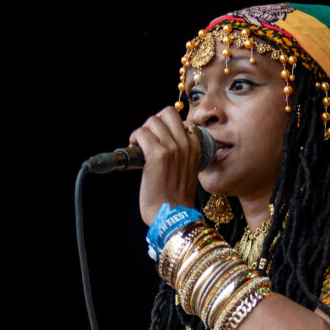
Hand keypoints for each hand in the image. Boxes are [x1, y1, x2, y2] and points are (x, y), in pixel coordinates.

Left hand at [128, 106, 201, 224]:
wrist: (174, 216)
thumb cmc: (177, 200)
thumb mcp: (188, 172)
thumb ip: (181, 156)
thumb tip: (162, 145)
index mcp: (196, 148)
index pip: (185, 121)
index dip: (169, 126)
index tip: (160, 138)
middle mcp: (186, 144)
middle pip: (168, 113)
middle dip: (154, 122)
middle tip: (148, 138)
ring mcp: (172, 148)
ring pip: (153, 121)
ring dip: (142, 131)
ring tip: (138, 145)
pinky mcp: (157, 155)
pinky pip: (141, 132)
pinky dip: (134, 138)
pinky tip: (133, 148)